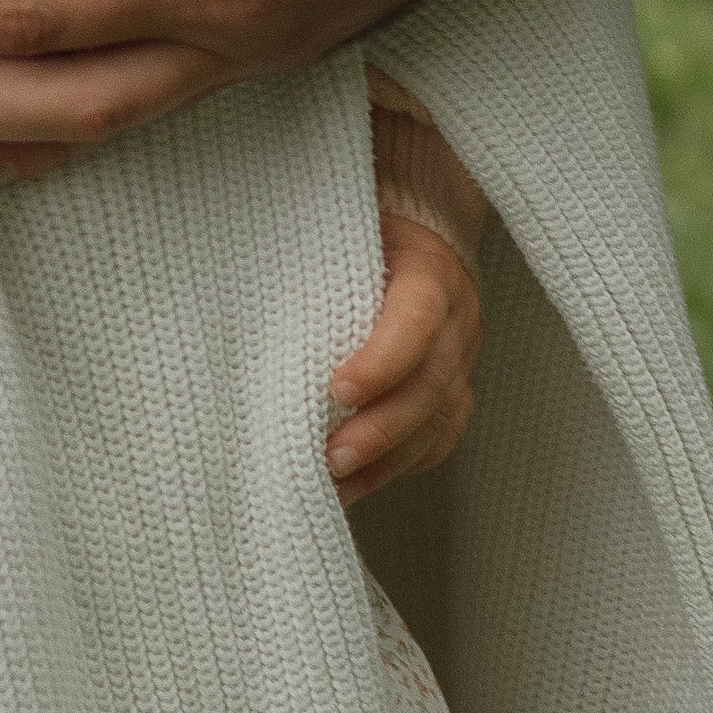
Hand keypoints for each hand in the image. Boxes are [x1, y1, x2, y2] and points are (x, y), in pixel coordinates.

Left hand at [324, 214, 481, 505]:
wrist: (416, 241)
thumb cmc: (365, 235)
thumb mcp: (344, 227)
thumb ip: (317, 248)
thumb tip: (251, 273)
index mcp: (430, 270)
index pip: (417, 319)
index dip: (383, 360)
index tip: (337, 389)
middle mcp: (456, 321)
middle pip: (430, 384)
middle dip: (380, 428)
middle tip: (331, 457)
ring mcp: (461, 362)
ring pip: (437, 422)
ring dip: (385, 458)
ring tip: (334, 481)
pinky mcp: (454, 394)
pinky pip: (436, 441)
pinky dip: (395, 468)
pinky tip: (353, 485)